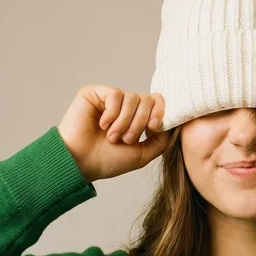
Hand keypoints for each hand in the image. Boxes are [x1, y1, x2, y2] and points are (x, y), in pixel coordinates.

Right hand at [57, 85, 171, 182]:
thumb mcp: (143, 154)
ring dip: (124, 122)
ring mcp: (110, 98)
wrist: (81, 163)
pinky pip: (115, 95)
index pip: (158, 102)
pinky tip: (102, 125)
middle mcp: (125, 105)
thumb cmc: (108, 161)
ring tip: (112, 136)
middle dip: (139, 123)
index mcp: (137, 117)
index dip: (160, 112)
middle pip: (147, 100)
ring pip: (133, 98)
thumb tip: (174, 124)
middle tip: (126, 140)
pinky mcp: (94, 93)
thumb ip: (161, 140)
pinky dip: (112, 114)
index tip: (152, 129)